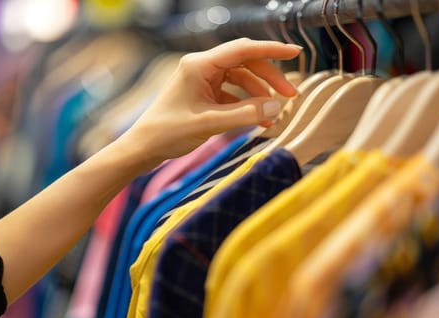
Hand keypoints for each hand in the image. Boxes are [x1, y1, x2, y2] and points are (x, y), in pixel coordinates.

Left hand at [118, 38, 301, 161]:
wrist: (143, 147)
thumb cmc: (168, 132)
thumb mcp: (210, 123)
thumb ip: (245, 114)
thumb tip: (276, 107)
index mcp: (200, 65)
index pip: (243, 49)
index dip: (272, 49)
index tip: (295, 52)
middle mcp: (201, 67)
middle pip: (245, 64)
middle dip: (269, 79)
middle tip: (291, 96)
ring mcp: (202, 81)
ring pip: (241, 80)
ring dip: (259, 95)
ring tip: (274, 116)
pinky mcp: (203, 95)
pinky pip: (232, 94)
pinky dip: (246, 106)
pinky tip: (259, 121)